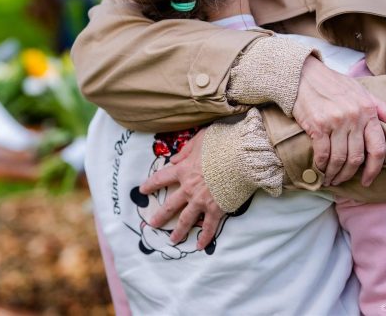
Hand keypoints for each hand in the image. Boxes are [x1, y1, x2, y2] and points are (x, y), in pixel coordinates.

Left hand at [139, 128, 224, 249]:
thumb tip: (175, 158)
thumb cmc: (222, 143)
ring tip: (172, 240)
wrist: (242, 156)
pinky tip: (199, 246)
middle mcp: (189, 188)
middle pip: (170, 205)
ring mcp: (201, 201)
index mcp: (183, 170)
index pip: (161, 178)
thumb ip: (186, 149)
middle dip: (160, 215)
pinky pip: (208, 227)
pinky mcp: (216, 209)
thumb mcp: (200, 139)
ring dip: (179, 231)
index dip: (151, 184)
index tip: (142, 190)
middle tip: (152, 224)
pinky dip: (204, 238)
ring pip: (186, 219)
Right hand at [293, 57, 385, 186]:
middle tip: (341, 181)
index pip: (377, 148)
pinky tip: (319, 170)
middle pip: (356, 157)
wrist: (304, 75)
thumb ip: (381, 109)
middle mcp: (354, 118)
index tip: (367, 181)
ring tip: (329, 179)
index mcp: (368, 112)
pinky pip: (323, 153)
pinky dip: (321, 165)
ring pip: (339, 158)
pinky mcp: (318, 126)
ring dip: (333, 173)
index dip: (374, 169)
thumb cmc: (332, 84)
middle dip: (349, 174)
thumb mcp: (361, 92)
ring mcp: (336, 123)